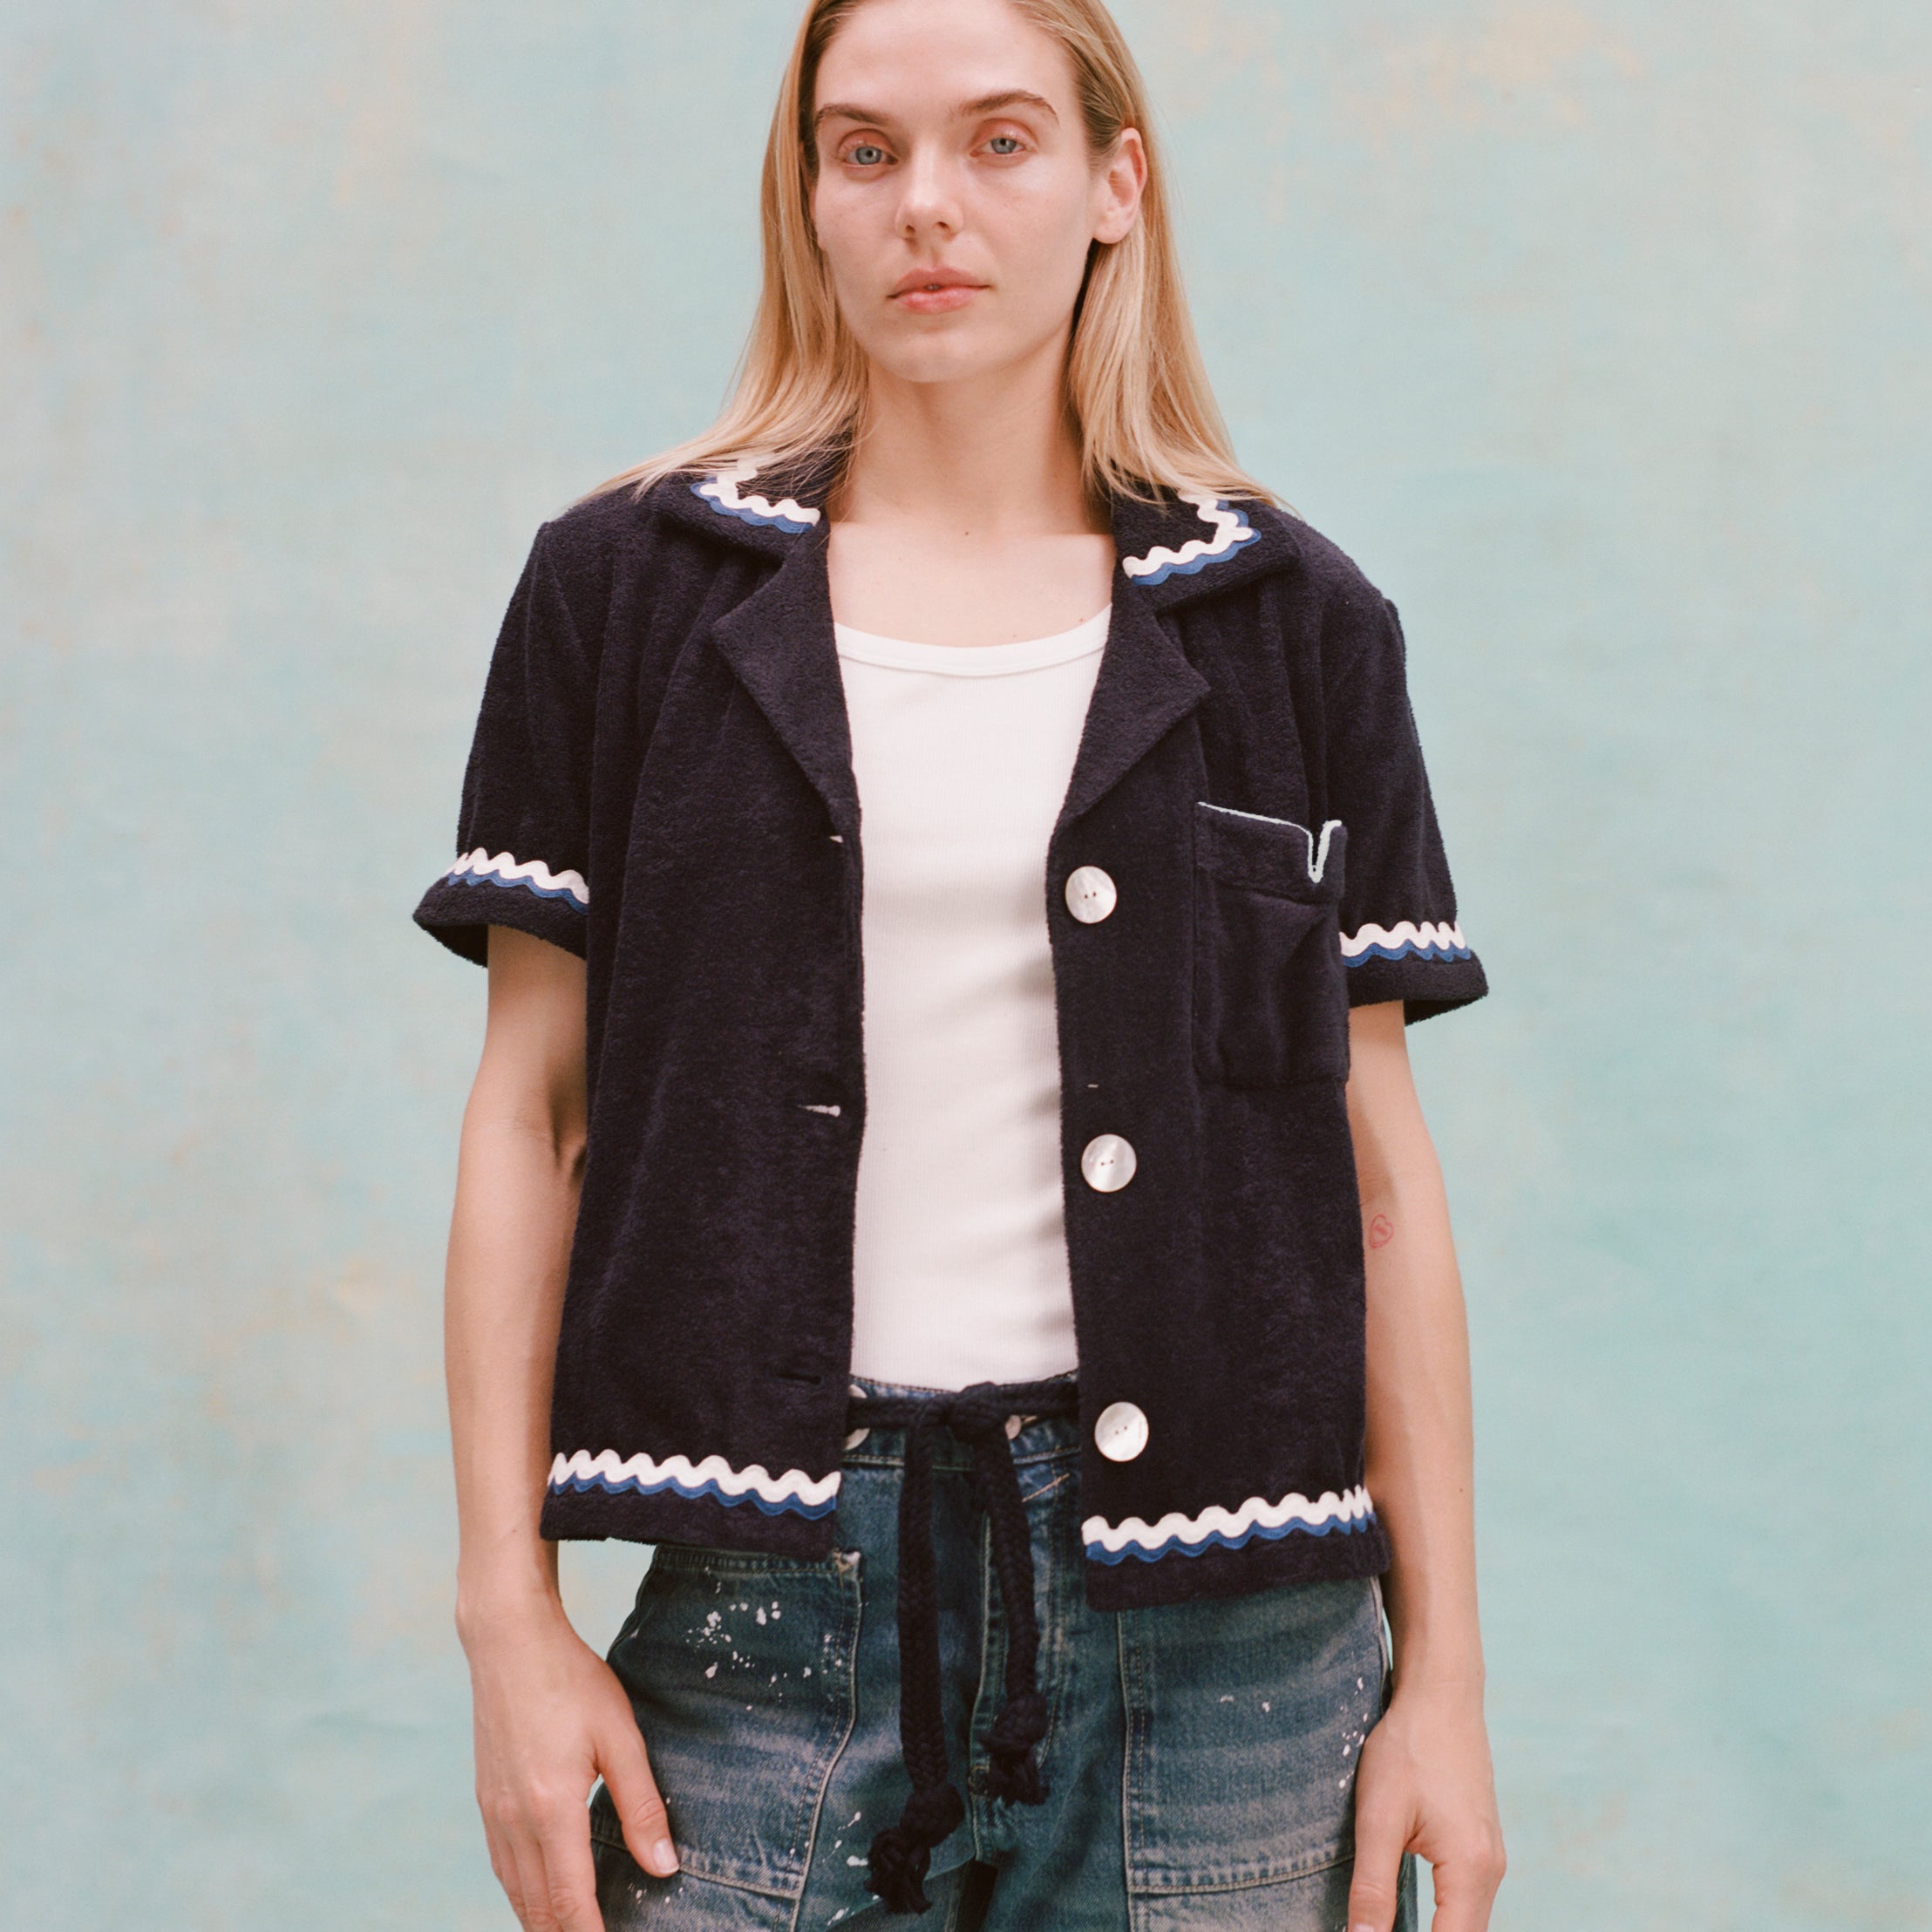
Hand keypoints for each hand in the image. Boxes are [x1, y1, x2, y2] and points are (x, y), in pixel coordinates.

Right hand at [463, 1595, 677, 1930]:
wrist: (508, 1641)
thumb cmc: (570, 1680)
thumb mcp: (619, 1735)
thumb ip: (641, 1805)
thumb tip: (664, 1867)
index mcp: (551, 1809)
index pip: (570, 1900)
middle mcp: (514, 1821)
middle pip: (539, 1908)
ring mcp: (493, 1812)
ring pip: (516, 1892)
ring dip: (543, 1920)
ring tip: (573, 1929)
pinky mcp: (486, 1800)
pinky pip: (503, 1866)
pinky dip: (523, 1893)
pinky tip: (541, 1894)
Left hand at [1346, 1681, 1505, 1931]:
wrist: (1441, 1695)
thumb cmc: (1408, 1747)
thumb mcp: (1378, 1817)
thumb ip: (1372, 1887)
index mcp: (1471, 1869)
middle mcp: (1492, 1870)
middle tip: (1378, 1928)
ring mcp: (1492, 1857)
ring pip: (1467, 1921)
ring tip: (1389, 1926)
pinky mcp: (1482, 1845)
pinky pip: (1467, 1900)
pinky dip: (1444, 1917)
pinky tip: (1413, 1917)